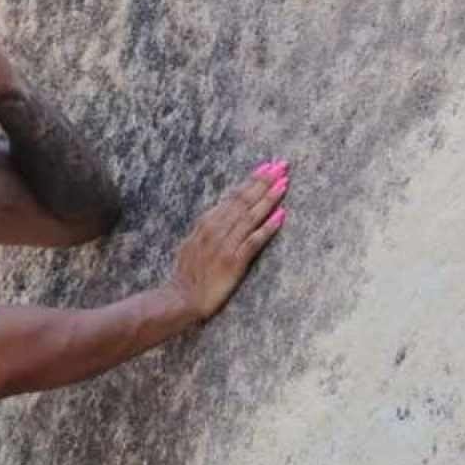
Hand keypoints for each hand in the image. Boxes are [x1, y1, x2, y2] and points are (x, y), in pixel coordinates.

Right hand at [166, 161, 290, 321]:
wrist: (181, 298)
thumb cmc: (187, 274)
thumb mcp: (192, 243)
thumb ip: (208, 228)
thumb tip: (221, 213)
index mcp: (206, 223)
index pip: (232, 196)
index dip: (251, 180)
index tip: (266, 166)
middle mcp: (215, 229)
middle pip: (243, 200)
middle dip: (263, 182)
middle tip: (282, 166)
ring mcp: (224, 244)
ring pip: (250, 216)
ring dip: (268, 198)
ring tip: (284, 183)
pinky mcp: (233, 261)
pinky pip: (254, 240)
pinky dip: (267, 227)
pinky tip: (281, 215)